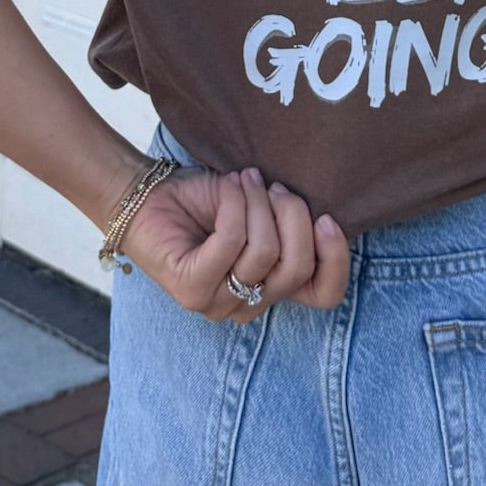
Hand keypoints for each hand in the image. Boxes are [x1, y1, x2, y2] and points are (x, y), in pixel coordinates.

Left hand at [117, 163, 351, 320]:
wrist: (148, 195)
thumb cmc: (207, 199)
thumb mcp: (261, 207)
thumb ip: (289, 220)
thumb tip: (319, 212)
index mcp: (272, 286)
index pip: (325, 295)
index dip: (336, 258)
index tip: (326, 217)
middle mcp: (248, 304)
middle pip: (297, 267)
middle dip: (292, 215)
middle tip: (273, 186)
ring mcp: (218, 303)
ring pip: (264, 252)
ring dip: (257, 203)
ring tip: (243, 181)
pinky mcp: (191, 290)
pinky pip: (231, 242)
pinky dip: (234, 204)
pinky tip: (227, 187)